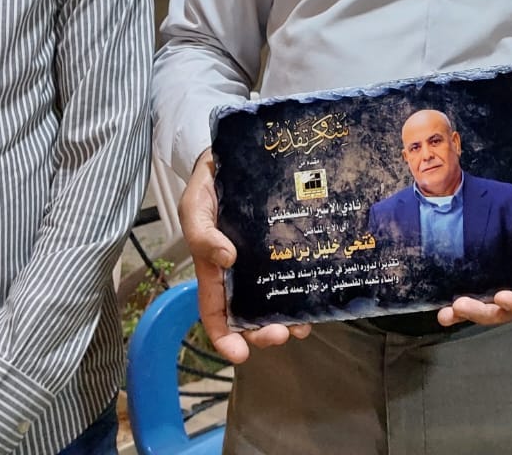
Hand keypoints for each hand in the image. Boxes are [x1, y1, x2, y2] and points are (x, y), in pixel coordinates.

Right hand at [180, 149, 310, 362]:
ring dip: (288, 318)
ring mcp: (264, 259)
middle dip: (262, 332)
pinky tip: (317, 296)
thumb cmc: (208, 184)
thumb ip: (202, 233)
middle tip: (281, 335)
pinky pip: (295, 271)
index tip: (240, 356)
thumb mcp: (195, 206)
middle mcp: (240, 270)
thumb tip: (226, 259)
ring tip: (304, 326)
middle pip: (248, 314)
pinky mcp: (285, 243)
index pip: (214, 311)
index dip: (225, 337)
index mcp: (213, 268)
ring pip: (274, 299)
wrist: (232, 155)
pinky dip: (304, 289)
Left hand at [437, 135, 511, 326]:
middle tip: (461, 304)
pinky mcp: (491, 259)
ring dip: (470, 312)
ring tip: (447, 312)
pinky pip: (479, 285)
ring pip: (492, 303)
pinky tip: (442, 304)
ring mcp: (509, 268)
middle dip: (486, 312)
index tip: (502, 296)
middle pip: (511, 308)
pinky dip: (462, 300)